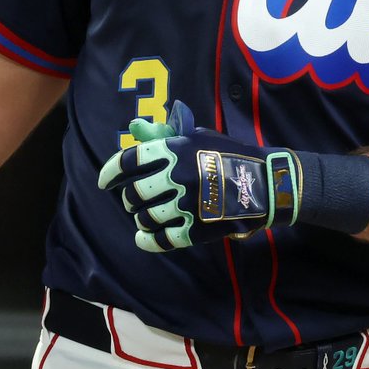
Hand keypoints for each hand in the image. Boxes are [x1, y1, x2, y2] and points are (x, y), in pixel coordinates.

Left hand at [97, 101, 300, 252]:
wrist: (263, 182)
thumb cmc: (227, 154)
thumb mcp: (196, 137)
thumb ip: (164, 135)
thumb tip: (135, 127)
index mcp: (175, 149)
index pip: (128, 161)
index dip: (110, 172)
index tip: (105, 181)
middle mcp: (177, 176)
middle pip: (134, 194)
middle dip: (130, 198)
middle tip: (134, 200)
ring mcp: (186, 205)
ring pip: (145, 218)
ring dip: (141, 218)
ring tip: (146, 216)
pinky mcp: (197, 229)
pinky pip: (162, 240)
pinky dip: (148, 241)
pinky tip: (144, 239)